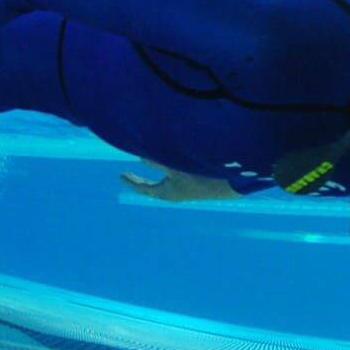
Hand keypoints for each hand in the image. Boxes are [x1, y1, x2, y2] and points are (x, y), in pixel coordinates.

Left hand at [119, 169, 241, 201]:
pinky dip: (166, 171)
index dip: (131, 181)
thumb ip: (157, 160)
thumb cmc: (199, 175)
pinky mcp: (193, 185)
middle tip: (129, 174)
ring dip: (154, 174)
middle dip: (141, 180)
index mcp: (167, 192)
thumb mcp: (174, 165)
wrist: (228, 184)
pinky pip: (173, 179)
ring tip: (148, 163)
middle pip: (151, 188)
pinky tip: (169, 163)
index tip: (121, 176)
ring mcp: (184, 191)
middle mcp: (174, 194)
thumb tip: (140, 155)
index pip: (143, 188)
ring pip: (163, 183)